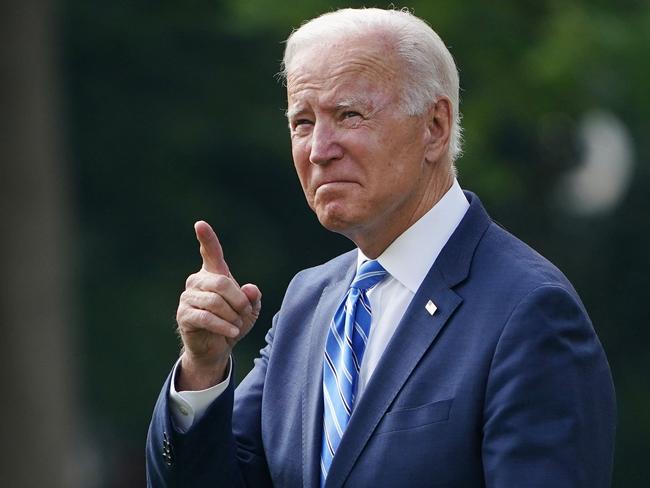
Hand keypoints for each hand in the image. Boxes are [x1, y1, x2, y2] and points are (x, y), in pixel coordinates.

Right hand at [175, 221, 260, 389]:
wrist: (216, 348)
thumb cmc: (233, 323)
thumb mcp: (250, 310)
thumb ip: (252, 298)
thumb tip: (250, 289)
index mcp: (213, 274)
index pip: (210, 252)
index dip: (207, 238)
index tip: (200, 224)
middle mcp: (197, 281)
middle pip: (222, 283)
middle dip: (239, 301)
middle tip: (245, 313)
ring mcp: (188, 297)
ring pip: (215, 302)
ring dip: (233, 316)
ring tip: (237, 325)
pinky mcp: (184, 315)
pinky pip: (206, 317)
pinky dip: (224, 326)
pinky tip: (232, 332)